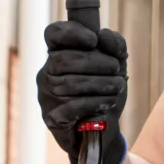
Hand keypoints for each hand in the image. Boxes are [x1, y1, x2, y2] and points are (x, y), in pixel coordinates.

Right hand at [37, 20, 128, 163]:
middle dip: (96, 62)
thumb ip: (115, 46)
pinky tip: (108, 102)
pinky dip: (95, 102)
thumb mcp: (116, 66)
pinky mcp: (52, 118)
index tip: (93, 39)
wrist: (104, 131)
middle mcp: (47, 73)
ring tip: (117, 86)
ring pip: (70, 83)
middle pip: (64, 59)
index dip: (71, 32)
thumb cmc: (105, 93)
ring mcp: (46, 96)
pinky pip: (72, 106)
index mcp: (59, 54)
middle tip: (116, 69)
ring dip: (101, 83)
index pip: (53, 34)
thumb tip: (104, 35)